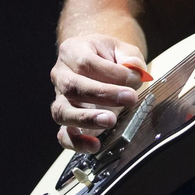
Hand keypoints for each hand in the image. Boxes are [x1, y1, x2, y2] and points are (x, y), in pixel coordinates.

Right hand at [50, 34, 146, 152]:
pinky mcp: (67, 121)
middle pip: (72, 86)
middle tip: (129, 99)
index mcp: (72, 51)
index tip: (135, 79)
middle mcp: (60, 75)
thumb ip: (131, 58)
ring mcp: (60, 99)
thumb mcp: (123, 49)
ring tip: (110, 120)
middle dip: (102, 94)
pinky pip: (63, 135)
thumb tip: (135, 72)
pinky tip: (95, 145)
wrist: (99, 64)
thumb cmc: (110, 57)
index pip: (85, 62)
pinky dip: (77, 142)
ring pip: (62, 111)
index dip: (111, 73)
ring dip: (86, 118)